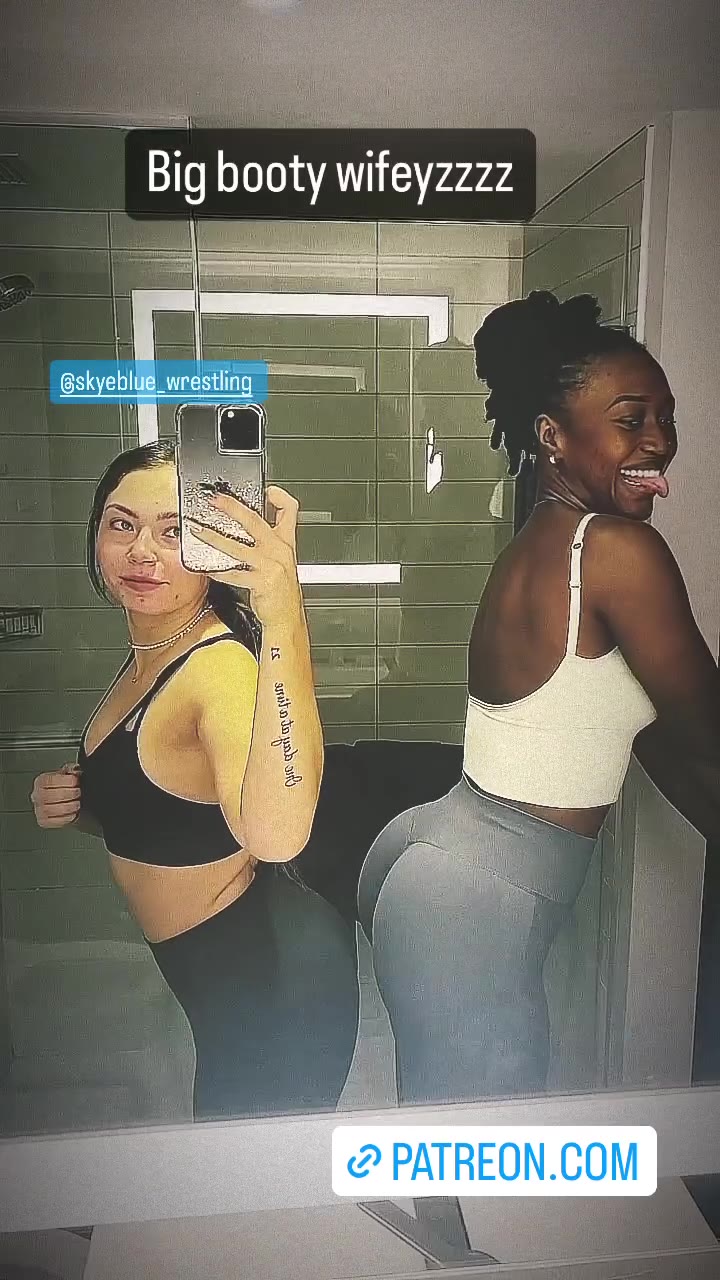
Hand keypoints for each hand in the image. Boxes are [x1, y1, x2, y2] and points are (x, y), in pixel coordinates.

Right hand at [31, 763, 81, 828]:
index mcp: (41, 781)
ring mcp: (39, 809)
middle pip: (46, 795)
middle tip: (78, 793)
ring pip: (49, 810)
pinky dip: (65, 818)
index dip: (63, 781)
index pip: (47, 781)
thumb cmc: (66, 786)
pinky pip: (53, 822)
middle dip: (66, 794)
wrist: (67, 800)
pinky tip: (73, 813)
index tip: (75, 781)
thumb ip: (72, 770)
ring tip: (77, 804)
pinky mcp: (44, 821)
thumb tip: (75, 769)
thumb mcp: (70, 774)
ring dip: (66, 807)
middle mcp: (37, 795)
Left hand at [189, 484, 302, 627]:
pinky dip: (217, 570)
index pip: (290, 510)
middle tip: (214, 500)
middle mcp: (280, 550)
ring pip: (236, 546)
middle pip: (254, 520)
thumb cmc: (281, 593)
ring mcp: (271, 565)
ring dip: (213, 537)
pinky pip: (233, 573)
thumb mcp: (281, 563)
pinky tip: (206, 568)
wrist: (287, 619)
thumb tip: (247, 529)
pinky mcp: (262, 581)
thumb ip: (269, 544)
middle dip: (231, 507)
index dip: (279, 496)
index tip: (266, 489)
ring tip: (197, 531)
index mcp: (286, 543)